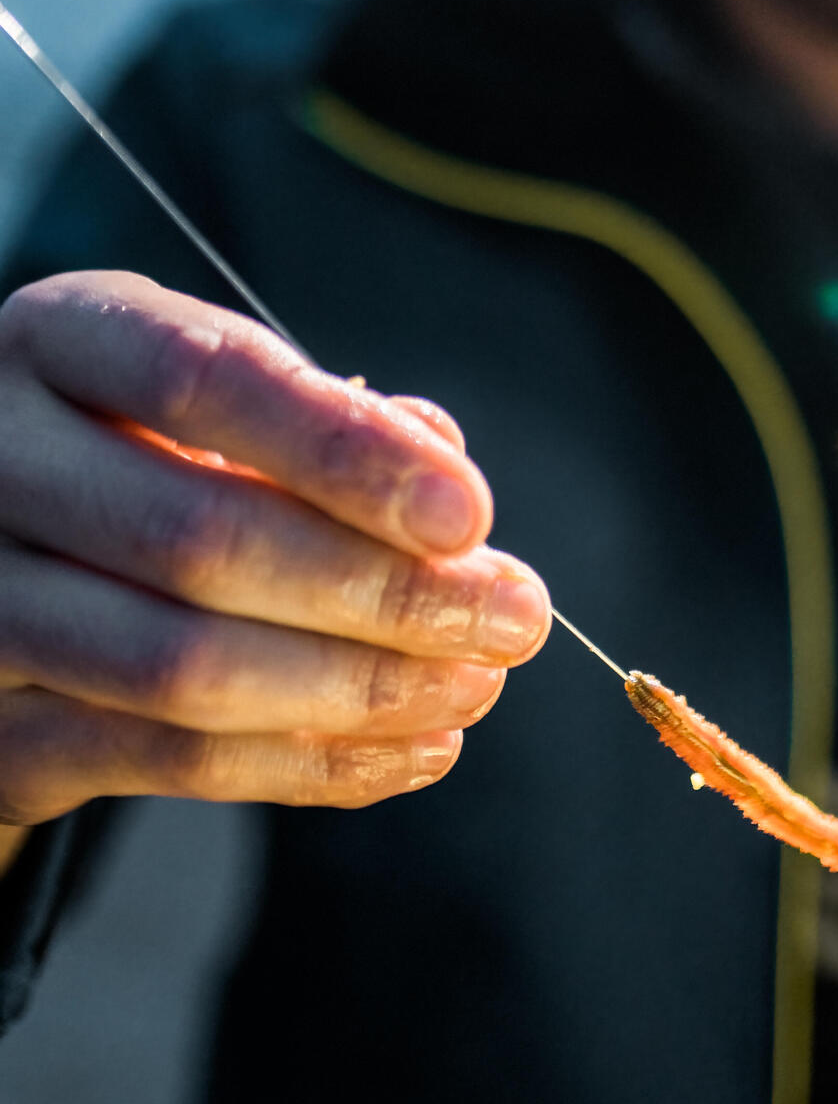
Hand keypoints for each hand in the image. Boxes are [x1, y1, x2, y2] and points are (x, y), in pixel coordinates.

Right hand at [0, 272, 549, 871]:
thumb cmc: (139, 449)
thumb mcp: (210, 394)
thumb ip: (322, 413)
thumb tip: (436, 451)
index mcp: (59, 339)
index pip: (207, 379)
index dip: (345, 449)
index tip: (468, 511)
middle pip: (200, 539)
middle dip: (383, 589)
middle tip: (512, 617)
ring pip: (182, 667)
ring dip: (358, 688)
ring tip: (475, 686)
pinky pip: (165, 761)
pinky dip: (307, 764)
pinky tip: (408, 750)